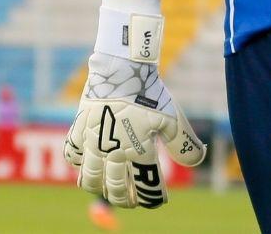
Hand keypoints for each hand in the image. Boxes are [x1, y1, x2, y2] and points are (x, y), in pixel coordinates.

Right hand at [64, 52, 205, 207]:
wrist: (121, 69)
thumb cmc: (149, 93)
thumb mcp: (172, 117)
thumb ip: (184, 143)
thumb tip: (197, 161)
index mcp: (138, 151)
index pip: (147, 187)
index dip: (153, 198)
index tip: (158, 201)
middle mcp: (113, 152)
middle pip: (115, 189)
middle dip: (125, 199)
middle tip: (132, 200)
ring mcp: (92, 143)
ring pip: (89, 180)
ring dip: (99, 187)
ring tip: (108, 187)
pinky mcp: (79, 130)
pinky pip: (73, 156)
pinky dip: (79, 164)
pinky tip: (88, 162)